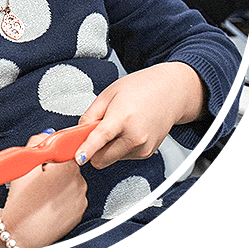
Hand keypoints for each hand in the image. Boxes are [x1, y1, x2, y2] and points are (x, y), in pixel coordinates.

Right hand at [1, 131, 87, 247]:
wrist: (20, 234)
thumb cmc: (22, 202)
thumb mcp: (25, 165)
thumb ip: (37, 142)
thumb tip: (47, 134)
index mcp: (68, 168)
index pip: (67, 150)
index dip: (54, 154)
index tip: (48, 158)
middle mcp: (79, 183)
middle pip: (69, 166)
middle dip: (55, 169)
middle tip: (38, 178)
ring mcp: (81, 200)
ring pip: (71, 183)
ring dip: (60, 184)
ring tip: (42, 193)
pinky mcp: (79, 214)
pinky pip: (73, 198)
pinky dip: (63, 199)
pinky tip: (48, 204)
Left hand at [75, 62, 206, 168]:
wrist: (170, 92)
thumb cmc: (140, 88)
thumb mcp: (108, 93)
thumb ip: (90, 114)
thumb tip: (78, 131)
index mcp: (123, 118)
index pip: (100, 139)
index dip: (86, 150)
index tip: (78, 158)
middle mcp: (135, 136)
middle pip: (102, 158)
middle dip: (93, 149)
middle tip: (94, 132)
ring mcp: (143, 147)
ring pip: (111, 158)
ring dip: (108, 147)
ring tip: (117, 125)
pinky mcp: (147, 153)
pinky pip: (123, 156)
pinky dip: (119, 147)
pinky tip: (127, 130)